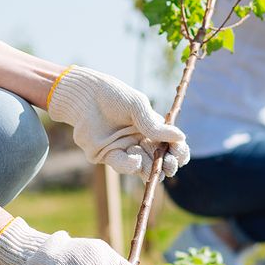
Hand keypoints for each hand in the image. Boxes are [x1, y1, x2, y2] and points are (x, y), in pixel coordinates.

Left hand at [47, 66, 190, 181]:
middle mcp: (139, 141)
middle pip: (159, 161)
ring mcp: (124, 150)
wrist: (84, 95)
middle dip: (167, 166)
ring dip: (150, 169)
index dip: (178, 153)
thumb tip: (181, 137)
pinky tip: (135, 160)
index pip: (171, 146)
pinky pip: (122, 165)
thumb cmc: (112, 95)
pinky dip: (130, 166)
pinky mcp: (107, 155)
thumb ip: (154, 124)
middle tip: (169, 165)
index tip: (179, 154)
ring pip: (142, 168)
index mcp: (151, 129)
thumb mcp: (137, 106)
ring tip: (154, 166)